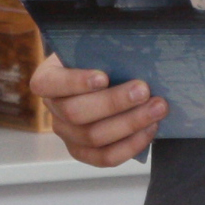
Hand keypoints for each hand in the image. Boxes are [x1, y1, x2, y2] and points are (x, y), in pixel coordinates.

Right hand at [30, 53, 167, 166]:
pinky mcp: (84, 152)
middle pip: (76, 113)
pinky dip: (130, 145)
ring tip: (157, 108)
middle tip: (144, 90)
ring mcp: (66, 133)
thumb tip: (133, 54)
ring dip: (130, 123)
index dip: (75, 82)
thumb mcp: (95, 48)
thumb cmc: (99, 58)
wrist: (103, 75)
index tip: (104, 77)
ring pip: (93, 137)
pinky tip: (150, 129)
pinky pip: (105, 157)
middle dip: (114, 102)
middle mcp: (53, 109)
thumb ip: (105, 52)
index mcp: (48, 79)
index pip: (49, 83)